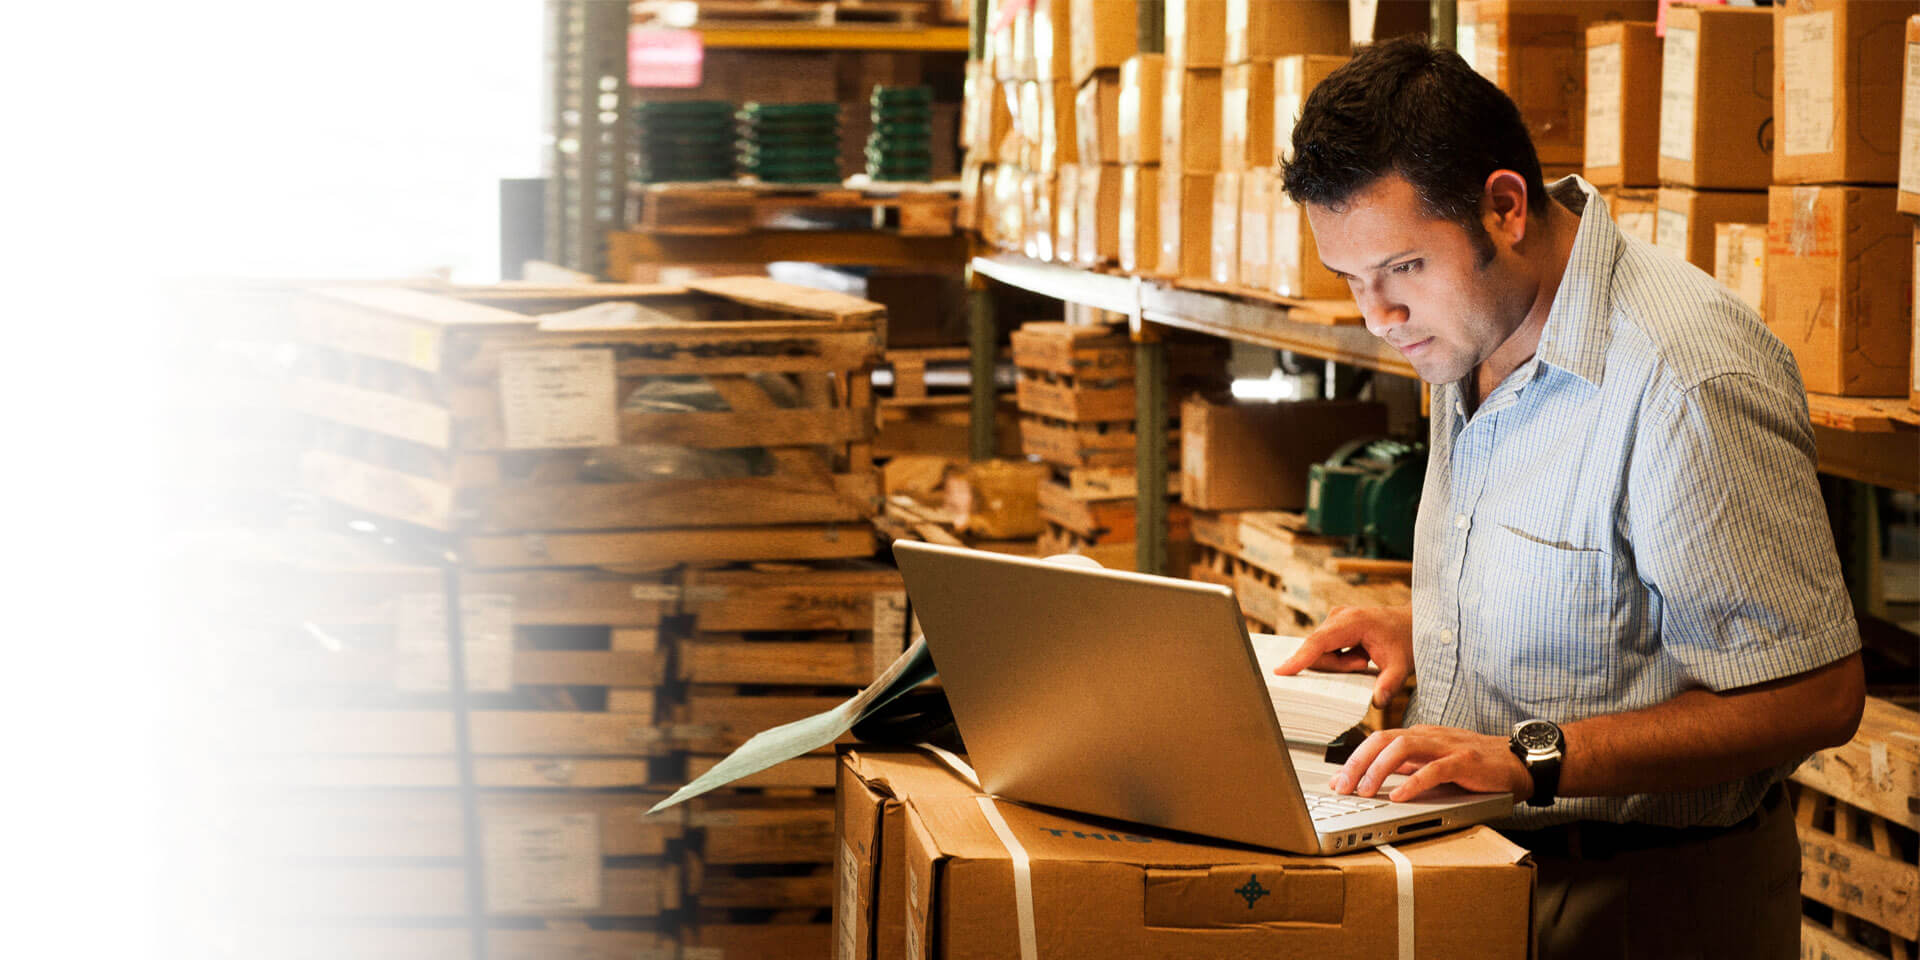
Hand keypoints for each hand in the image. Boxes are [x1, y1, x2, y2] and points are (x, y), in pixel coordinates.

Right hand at [1272, 604, 1411, 708]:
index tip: (1280, 672)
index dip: (1299, 658)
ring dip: (1340, 663)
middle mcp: (1339, 616)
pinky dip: (1340, 659)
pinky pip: (1326, 648)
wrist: (1415, 624)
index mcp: (1353, 622)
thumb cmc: (1407, 641)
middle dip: (1337, 666)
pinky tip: (1360, 658)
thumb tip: (1376, 702)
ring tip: (1365, 660)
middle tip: (1364, 664)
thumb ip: (1389, 685)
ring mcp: (1335, 619)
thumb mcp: (1402, 666)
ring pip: (1321, 651)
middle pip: (1318, 650)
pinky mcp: (1335, 625)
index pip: (1318, 642)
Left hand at [1328, 725, 1531, 802]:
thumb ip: (1410, 768)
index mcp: (1419, 736)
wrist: (1521, 761)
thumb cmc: (1479, 766)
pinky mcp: (1465, 762)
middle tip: (1341, 787)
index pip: (1377, 741)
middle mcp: (1429, 737)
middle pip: (1382, 740)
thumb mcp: (1437, 765)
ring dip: (1379, 770)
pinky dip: (1413, 782)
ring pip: (1403, 748)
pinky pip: (1434, 769)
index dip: (1353, 759)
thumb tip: (1378, 780)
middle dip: (1357, 763)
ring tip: (1365, 790)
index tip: (1336, 781)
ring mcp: (1447, 746)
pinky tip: (1399, 796)